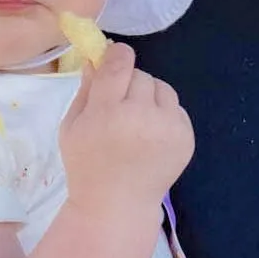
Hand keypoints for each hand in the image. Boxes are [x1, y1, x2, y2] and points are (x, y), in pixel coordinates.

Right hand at [59, 41, 192, 215]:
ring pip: (163, 88)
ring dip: (149, 96)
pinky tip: (150, 133)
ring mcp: (169, 128)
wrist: (118, 203)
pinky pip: (176, 109)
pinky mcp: (186, 138)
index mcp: (108, 113)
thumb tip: (96, 57)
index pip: (119, 65)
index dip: (117, 54)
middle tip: (119, 104)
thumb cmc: (88, 164)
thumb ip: (86, 90)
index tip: (114, 56)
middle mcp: (142, 117)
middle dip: (129, 83)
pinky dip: (164, 114)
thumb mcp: (72, 127)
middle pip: (141, 75)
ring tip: (137, 118)